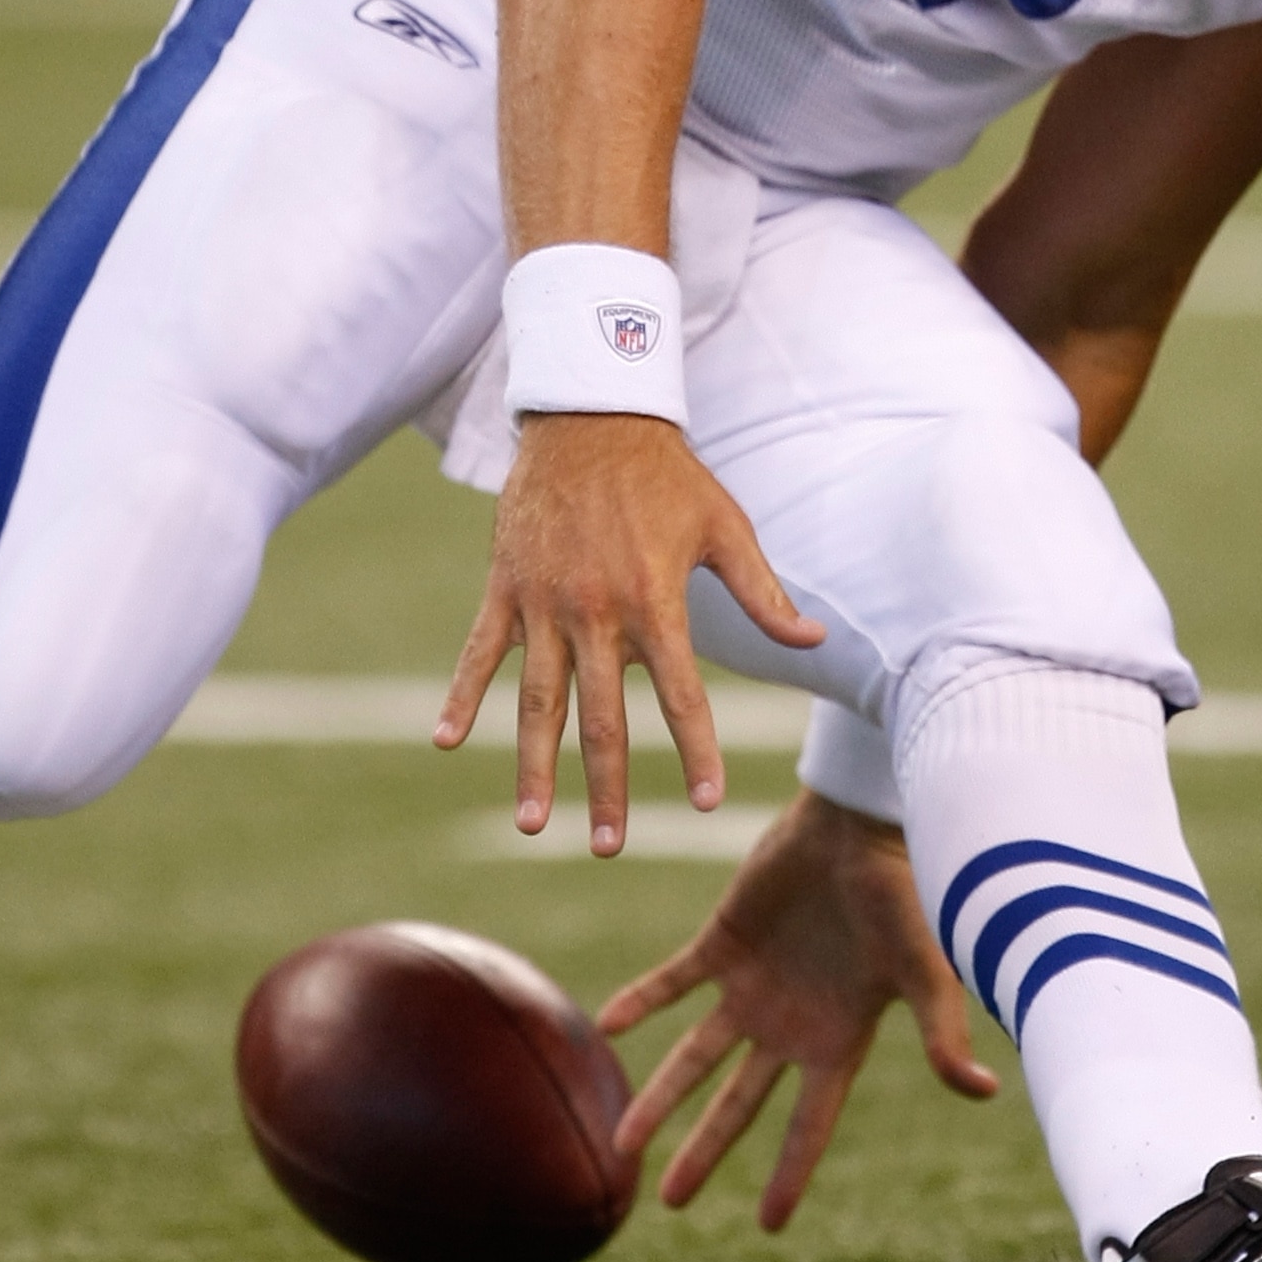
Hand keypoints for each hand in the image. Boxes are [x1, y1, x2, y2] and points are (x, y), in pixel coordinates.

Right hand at [433, 412, 821, 853]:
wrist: (593, 414)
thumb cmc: (670, 475)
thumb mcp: (726, 529)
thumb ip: (765, 594)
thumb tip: (817, 639)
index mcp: (654, 602)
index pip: (681, 694)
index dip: (695, 748)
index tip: (705, 801)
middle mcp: (596, 611)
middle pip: (601, 717)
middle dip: (606, 786)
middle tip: (607, 847)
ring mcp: (544, 601)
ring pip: (535, 699)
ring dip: (533, 764)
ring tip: (532, 824)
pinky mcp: (505, 586)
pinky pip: (478, 650)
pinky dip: (460, 694)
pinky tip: (444, 740)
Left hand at [599, 792, 998, 1229]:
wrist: (862, 823)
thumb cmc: (903, 895)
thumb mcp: (925, 972)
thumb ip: (941, 1033)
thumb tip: (983, 1090)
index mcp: (837, 1040)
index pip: (807, 1124)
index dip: (789, 1174)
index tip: (767, 1226)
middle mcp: (790, 1023)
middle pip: (738, 1103)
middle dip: (704, 1150)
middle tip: (667, 1202)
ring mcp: (753, 984)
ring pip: (696, 1054)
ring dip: (660, 1095)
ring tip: (621, 1143)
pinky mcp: (724, 940)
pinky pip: (674, 981)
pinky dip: (644, 1002)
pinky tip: (610, 1023)